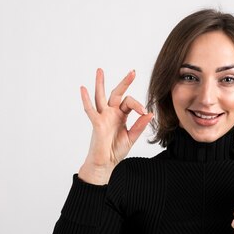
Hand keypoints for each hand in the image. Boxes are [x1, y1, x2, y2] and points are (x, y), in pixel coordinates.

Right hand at [78, 68, 152, 184]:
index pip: (129, 103)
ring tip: (100, 70)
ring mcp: (103, 117)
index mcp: (121, 115)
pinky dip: (86, 100)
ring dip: (100, 84)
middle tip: (132, 72)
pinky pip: (90, 110)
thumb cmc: (116, 150)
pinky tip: (83, 89)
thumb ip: (139, 125)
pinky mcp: (96, 123)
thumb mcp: (131, 137)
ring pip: (101, 97)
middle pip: (117, 94)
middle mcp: (111, 113)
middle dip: (124, 83)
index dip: (138, 105)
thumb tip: (149, 113)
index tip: (144, 111)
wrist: (106, 163)